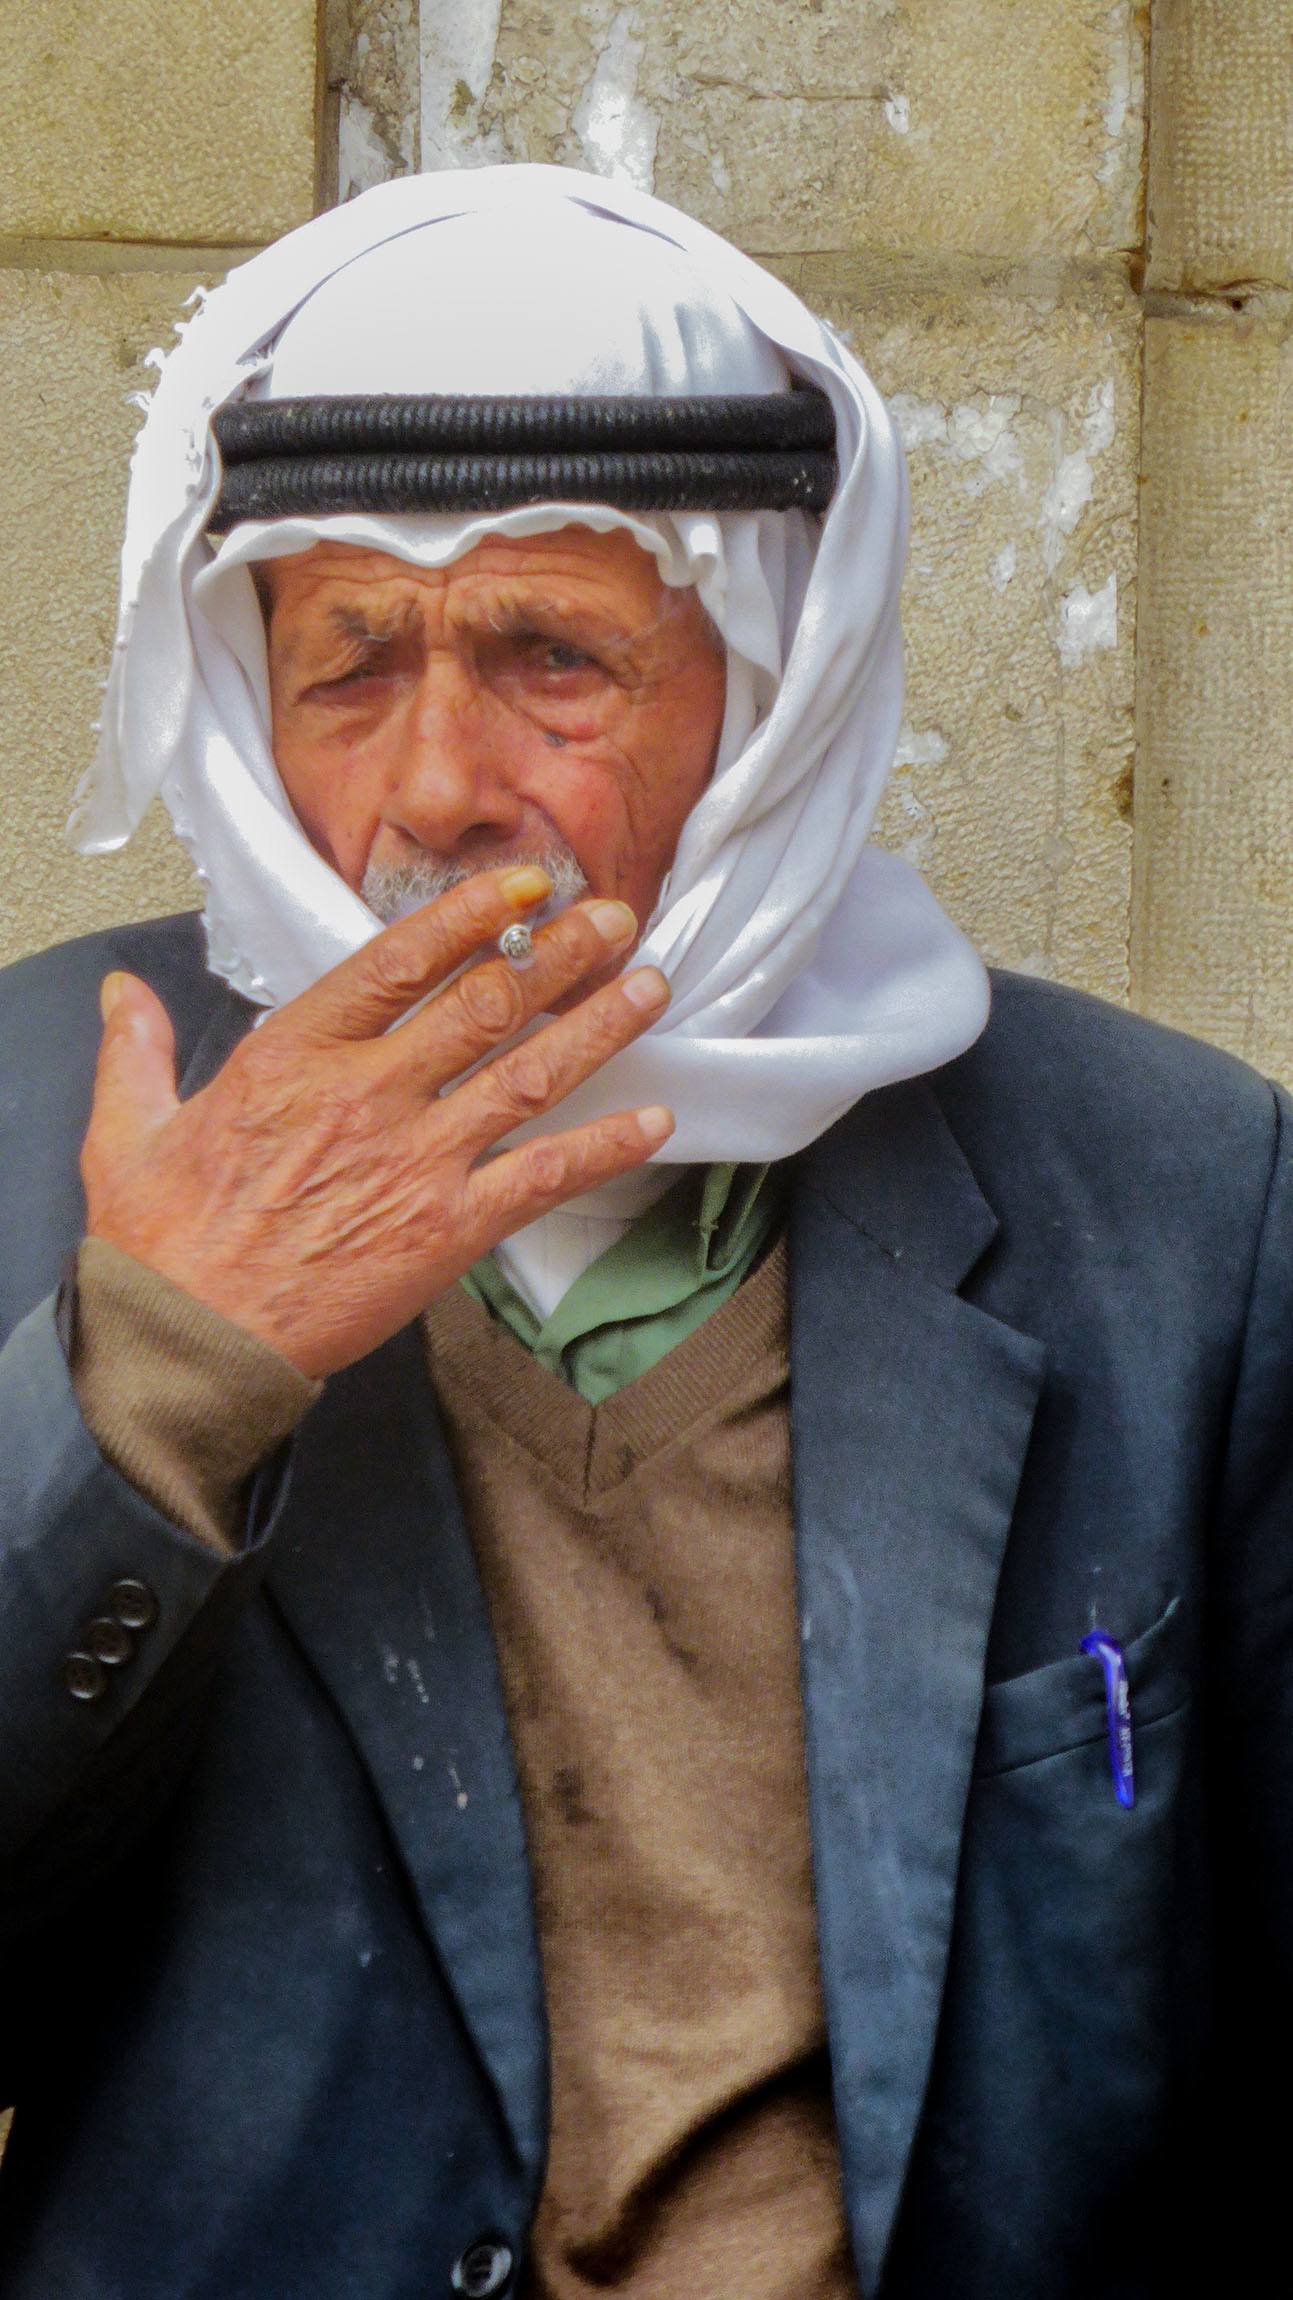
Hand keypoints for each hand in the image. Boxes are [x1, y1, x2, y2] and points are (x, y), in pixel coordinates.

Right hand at [81, 867, 672, 1377]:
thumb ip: (138, 1050)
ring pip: (527, 1074)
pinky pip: (542, 1176)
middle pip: (484, 1003)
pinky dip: (604, 1146)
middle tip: (614, 920)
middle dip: (559, 954)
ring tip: (649, 987)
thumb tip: (121, 992)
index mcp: (295, 1056)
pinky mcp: (447, 1230)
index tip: (524, 883)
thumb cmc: (162, 1245)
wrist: (191, 1344)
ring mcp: (415, 1161)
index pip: (399, 960)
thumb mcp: (129, 1131)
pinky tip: (654, 1121)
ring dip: (597, 1026)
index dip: (470, 913)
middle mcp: (367, 1095)